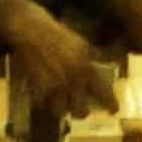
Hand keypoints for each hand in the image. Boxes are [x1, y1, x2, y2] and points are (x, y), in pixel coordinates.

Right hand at [7, 4, 117, 118]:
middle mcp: (72, 81)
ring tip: (57, 102)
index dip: (111, 105)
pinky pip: (41, 103)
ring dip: (59, 108)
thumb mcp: (80, 43)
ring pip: (59, 112)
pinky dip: (41, 100)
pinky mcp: (37, 88)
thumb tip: (104, 65)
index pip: (104, 93)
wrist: (29, 29)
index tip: (112, 111)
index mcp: (86, 68)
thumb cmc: (55, 32)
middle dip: (80, 112)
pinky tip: (41, 92)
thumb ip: (93, 57)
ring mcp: (54, 86)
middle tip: (77, 107)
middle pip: (80, 112)